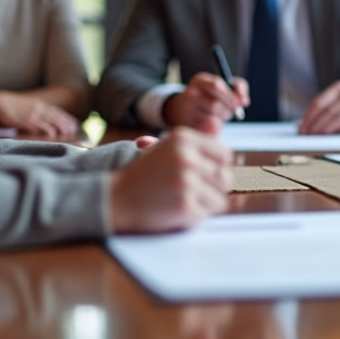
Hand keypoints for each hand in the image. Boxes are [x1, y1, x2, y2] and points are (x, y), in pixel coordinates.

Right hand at [0, 92, 78, 137]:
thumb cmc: (11, 106)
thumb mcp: (27, 105)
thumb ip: (36, 110)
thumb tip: (45, 118)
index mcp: (39, 104)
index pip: (57, 111)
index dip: (66, 117)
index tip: (74, 123)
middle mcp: (38, 108)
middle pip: (56, 116)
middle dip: (66, 123)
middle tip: (74, 129)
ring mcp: (32, 114)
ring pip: (50, 120)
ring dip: (60, 126)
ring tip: (68, 132)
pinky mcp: (25, 120)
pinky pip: (39, 125)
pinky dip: (47, 129)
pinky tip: (53, 134)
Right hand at [110, 125, 232, 232]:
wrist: (114, 198)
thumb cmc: (146, 174)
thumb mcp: (169, 148)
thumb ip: (198, 138)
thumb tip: (217, 121)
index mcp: (184, 138)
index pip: (224, 155)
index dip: (217, 168)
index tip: (202, 175)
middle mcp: (187, 156)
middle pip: (225, 178)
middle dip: (212, 189)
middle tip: (190, 192)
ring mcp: (186, 181)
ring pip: (218, 200)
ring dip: (203, 205)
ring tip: (181, 201)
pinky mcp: (184, 205)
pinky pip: (205, 215)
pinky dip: (192, 218)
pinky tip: (174, 211)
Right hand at [164, 73, 249, 131]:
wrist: (184, 109)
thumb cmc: (210, 96)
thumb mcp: (223, 87)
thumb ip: (238, 88)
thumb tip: (244, 102)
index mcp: (200, 80)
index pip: (216, 85)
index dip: (231, 96)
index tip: (241, 104)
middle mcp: (190, 93)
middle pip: (214, 105)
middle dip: (227, 111)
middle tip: (232, 112)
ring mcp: (186, 110)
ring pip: (211, 118)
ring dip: (221, 119)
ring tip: (221, 115)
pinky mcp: (186, 124)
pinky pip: (206, 128)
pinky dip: (213, 127)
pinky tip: (211, 122)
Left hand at [299, 81, 339, 133]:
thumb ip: (327, 104)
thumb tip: (307, 122)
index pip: (318, 103)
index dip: (308, 117)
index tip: (301, 126)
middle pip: (325, 113)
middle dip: (313, 126)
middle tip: (305, 134)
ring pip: (333, 122)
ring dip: (321, 132)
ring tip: (313, 137)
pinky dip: (333, 135)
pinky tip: (328, 138)